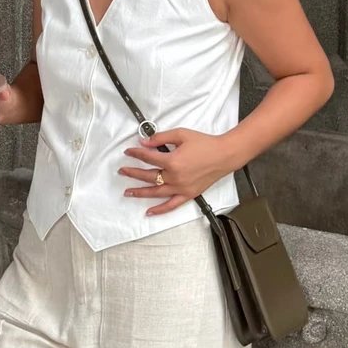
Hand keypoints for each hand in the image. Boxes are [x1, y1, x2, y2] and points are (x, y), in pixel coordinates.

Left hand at [118, 129, 235, 215]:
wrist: (224, 155)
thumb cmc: (205, 144)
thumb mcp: (181, 134)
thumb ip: (160, 138)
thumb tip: (144, 142)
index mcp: (172, 161)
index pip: (147, 158)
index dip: (136, 154)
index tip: (128, 152)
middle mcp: (174, 177)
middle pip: (148, 176)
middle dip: (133, 173)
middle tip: (123, 171)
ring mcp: (181, 188)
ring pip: (155, 192)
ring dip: (140, 192)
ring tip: (128, 192)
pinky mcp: (188, 194)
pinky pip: (171, 205)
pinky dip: (160, 210)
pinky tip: (149, 212)